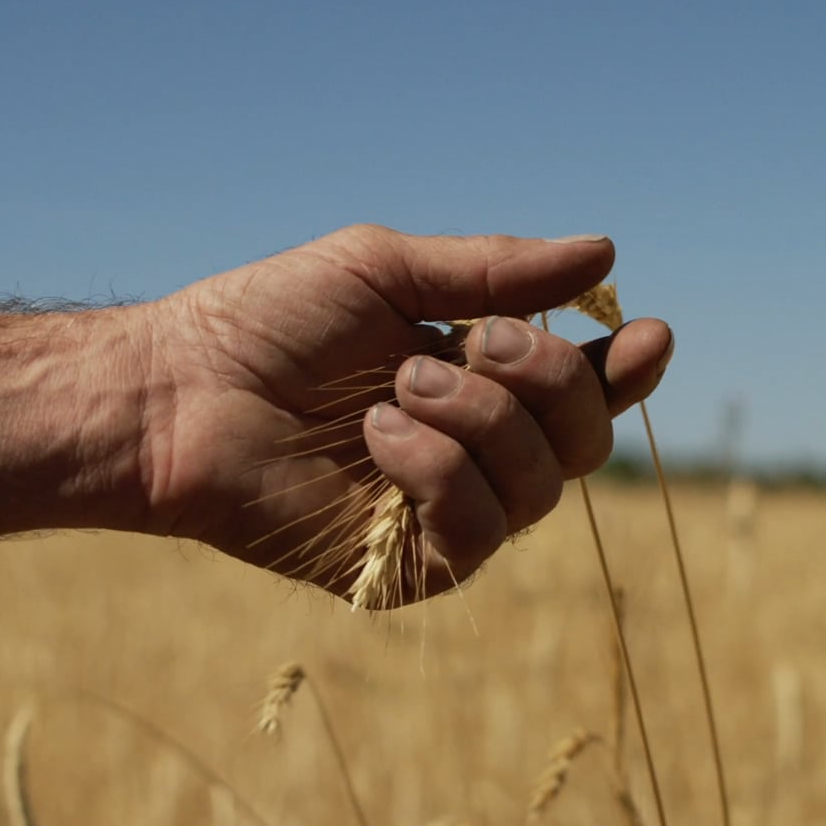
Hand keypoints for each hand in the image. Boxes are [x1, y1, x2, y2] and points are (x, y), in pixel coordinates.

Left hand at [136, 224, 673, 603]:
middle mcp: (470, 455)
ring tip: (394, 388)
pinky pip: (479, 533)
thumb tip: (605, 253)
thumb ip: (494, 271)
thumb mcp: (385, 271)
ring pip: (541, 488)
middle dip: (548, 379)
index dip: (625, 371)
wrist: (177, 390)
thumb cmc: (265, 324)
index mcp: (473, 386)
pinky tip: (378, 438)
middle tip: (479, 341)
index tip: (648, 334)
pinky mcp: (404, 572)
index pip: (580, 392)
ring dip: (479, 419)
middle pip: (583, 440)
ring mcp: (440, 516)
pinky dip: (440, 471)